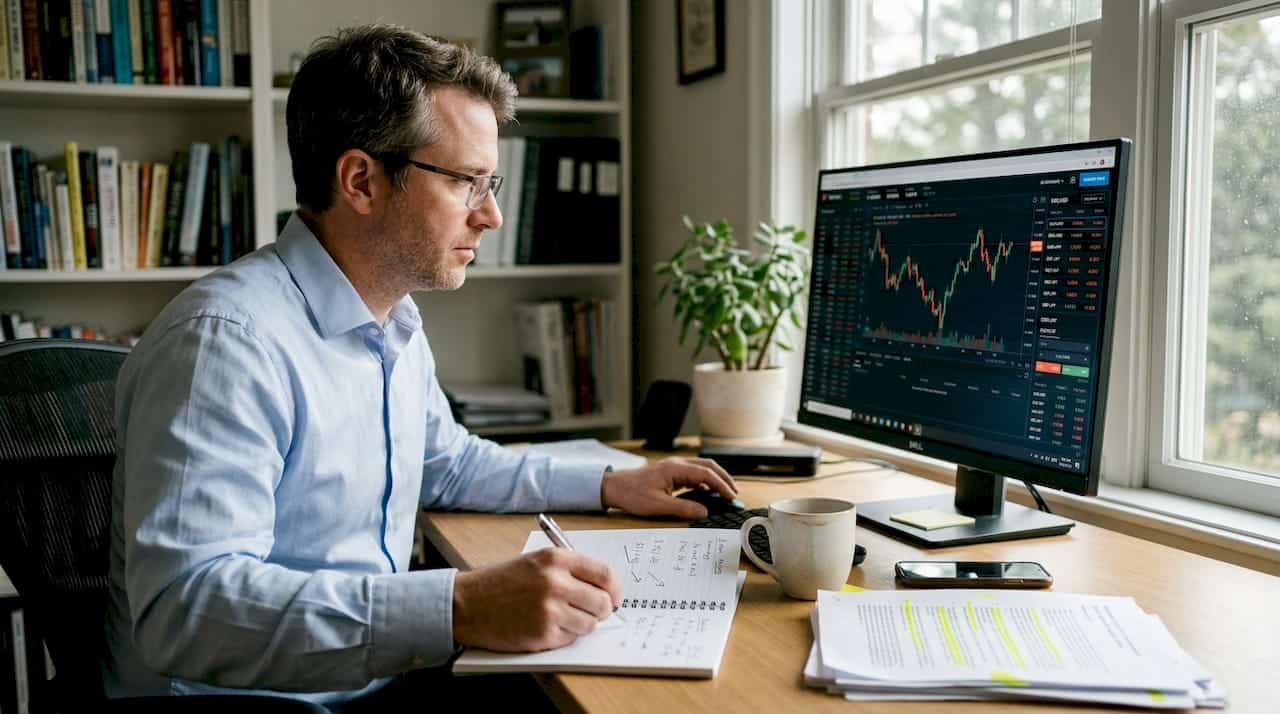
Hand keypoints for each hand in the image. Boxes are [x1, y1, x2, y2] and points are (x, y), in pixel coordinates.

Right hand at [452, 547, 622, 651]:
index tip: (614, 597)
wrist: (468, 603)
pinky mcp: (542, 634)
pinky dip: (564, 636)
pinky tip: (546, 626)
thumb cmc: (502, 582)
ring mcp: (549, 610)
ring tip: (561, 617)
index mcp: (557, 559)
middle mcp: (556, 582)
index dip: (615, 589)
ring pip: (590, 624)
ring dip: (581, 624)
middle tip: (590, 611)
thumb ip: (571, 570)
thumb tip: (606, 588)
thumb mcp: (537, 561)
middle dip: (601, 610)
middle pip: (603, 602)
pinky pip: (571, 639)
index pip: (605, 574)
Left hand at [600, 457, 737, 518]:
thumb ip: (683, 508)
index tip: (731, 496)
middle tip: (734, 492)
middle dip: (723, 477)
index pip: (706, 473)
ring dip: (714, 478)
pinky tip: (707, 491)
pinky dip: (704, 480)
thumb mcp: (658, 506)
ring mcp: (673, 467)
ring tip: (725, 492)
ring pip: (701, 468)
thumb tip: (704, 512)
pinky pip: (692, 473)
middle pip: (707, 466)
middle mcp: (676, 464)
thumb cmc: (631, 494)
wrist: (613, 487)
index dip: (721, 485)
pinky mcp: (669, 473)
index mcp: (675, 469)